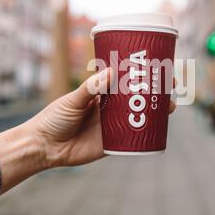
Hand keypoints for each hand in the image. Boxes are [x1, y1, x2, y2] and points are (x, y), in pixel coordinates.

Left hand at [27, 67, 176, 167]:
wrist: (43, 147)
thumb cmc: (54, 118)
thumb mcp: (72, 100)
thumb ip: (90, 89)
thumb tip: (111, 72)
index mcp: (101, 95)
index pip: (125, 82)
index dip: (140, 76)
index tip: (155, 67)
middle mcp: (110, 109)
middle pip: (137, 99)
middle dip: (155, 92)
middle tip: (170, 85)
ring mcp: (113, 127)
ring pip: (138, 117)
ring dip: (156, 112)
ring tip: (170, 106)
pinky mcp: (113, 144)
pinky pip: (132, 139)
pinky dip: (146, 135)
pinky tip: (159, 129)